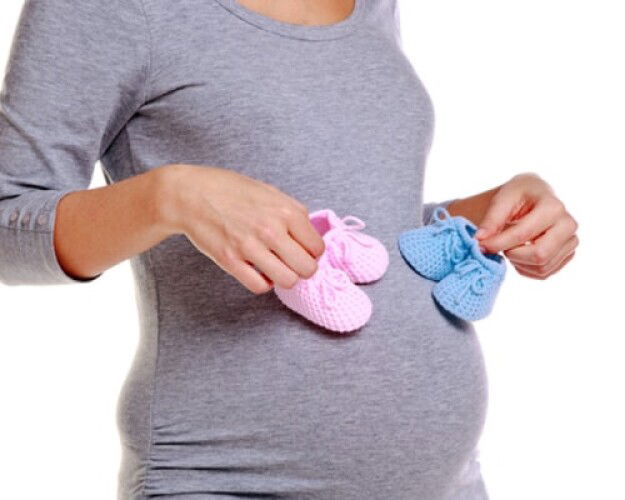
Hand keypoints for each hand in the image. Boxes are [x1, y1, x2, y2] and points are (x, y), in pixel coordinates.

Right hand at [156, 164, 324, 293]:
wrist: (190, 194)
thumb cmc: (229, 190)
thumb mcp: (269, 192)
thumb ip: (292, 213)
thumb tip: (309, 236)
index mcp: (286, 211)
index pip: (318, 248)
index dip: (312, 252)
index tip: (302, 250)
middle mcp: (272, 230)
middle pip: (307, 269)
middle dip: (302, 268)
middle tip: (291, 263)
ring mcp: (250, 247)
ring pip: (288, 281)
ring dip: (284, 278)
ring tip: (276, 268)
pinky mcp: (231, 261)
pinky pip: (260, 286)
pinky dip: (264, 283)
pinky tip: (259, 271)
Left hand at [475, 173, 578, 279]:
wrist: (533, 197)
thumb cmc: (518, 196)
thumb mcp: (502, 199)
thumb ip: (491, 219)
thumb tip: (480, 239)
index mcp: (553, 207)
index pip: (523, 234)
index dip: (498, 243)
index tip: (481, 245)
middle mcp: (568, 224)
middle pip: (540, 255)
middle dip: (513, 254)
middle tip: (501, 246)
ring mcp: (571, 241)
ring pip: (542, 267)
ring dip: (518, 262)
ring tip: (510, 246)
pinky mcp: (567, 255)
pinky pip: (544, 273)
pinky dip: (526, 268)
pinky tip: (519, 253)